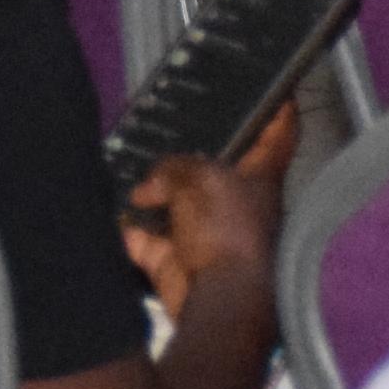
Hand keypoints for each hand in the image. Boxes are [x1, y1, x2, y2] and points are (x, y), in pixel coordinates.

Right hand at [120, 96, 299, 314]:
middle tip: (166, 124)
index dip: (279, 109)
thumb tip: (146, 189)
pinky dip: (128, 231)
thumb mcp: (200, 178)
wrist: (217, 300)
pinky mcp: (176, 263)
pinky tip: (110, 212)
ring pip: (174, 205)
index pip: (278, 136)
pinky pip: (146, 241)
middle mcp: (236, 204)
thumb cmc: (226, 228)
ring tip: (122, 162)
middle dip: (190, 152)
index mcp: (260, 178)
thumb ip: (172, 169)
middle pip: (215, 169)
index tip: (278, 87)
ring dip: (150, 193)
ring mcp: (205, 235)